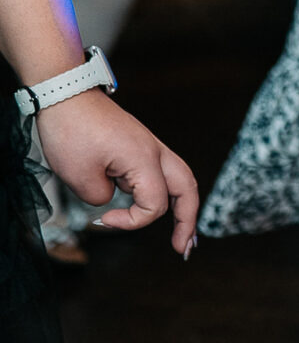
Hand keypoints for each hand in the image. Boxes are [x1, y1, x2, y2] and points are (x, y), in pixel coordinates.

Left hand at [38, 93, 199, 255]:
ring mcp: (149, 146)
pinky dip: (167, 191)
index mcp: (143, 159)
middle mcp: (154, 151)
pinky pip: (162, 172)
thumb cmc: (70, 131)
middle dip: (189, 220)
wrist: (65, 94)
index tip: (102, 220)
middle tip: (184, 248)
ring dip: (184, 206)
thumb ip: (101, 198)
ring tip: (183, 232)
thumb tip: (111, 196)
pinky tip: (161, 205)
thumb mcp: (79, 177)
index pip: (154, 205)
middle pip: (188, 188)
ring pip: (180, 178)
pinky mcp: (138, 145)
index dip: (132, 222)